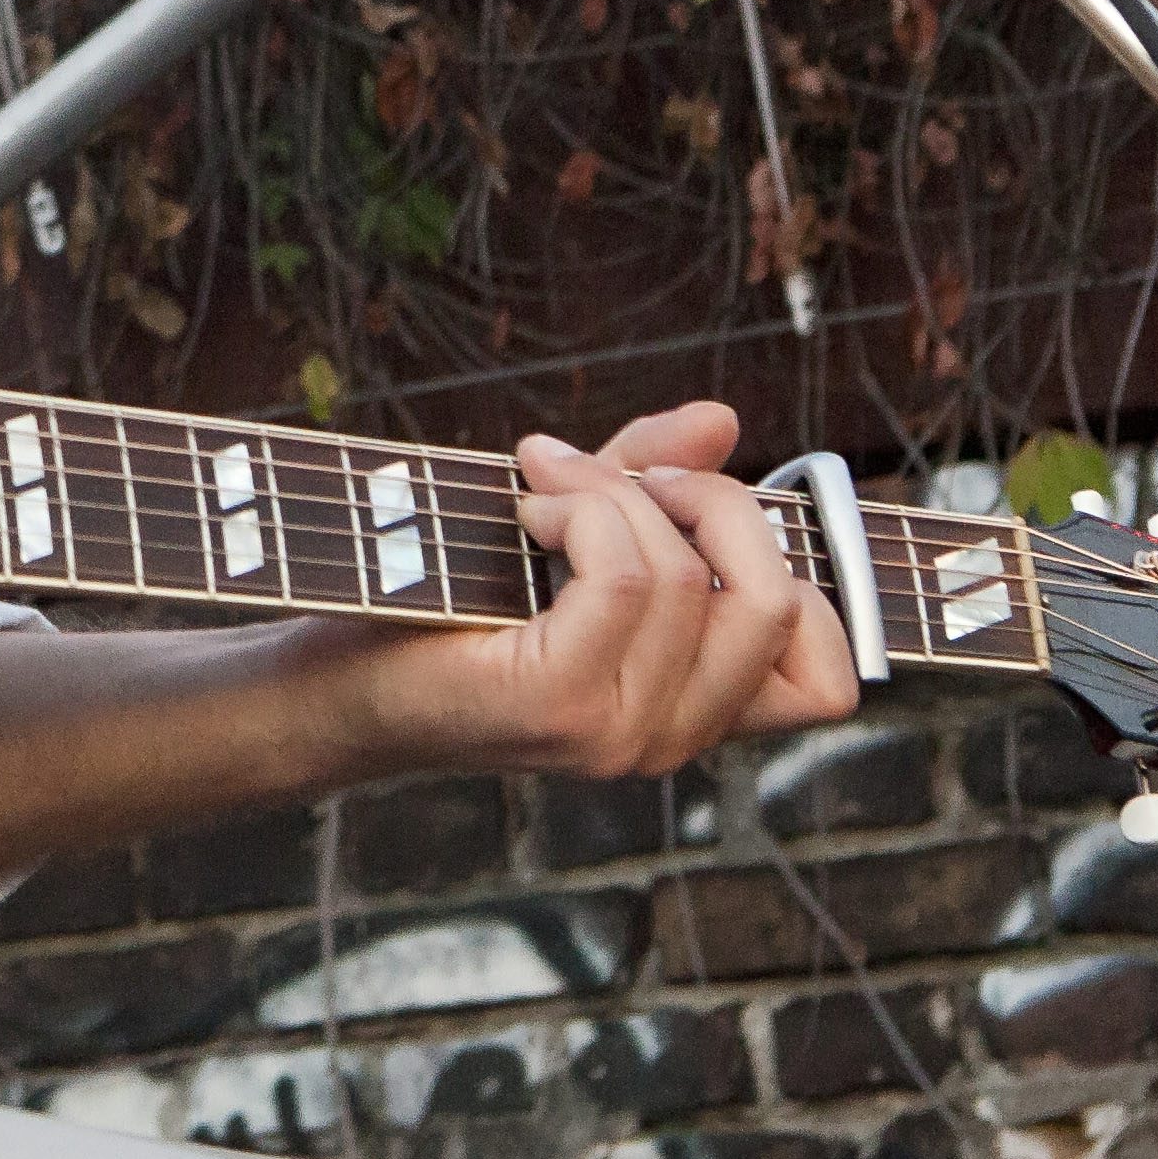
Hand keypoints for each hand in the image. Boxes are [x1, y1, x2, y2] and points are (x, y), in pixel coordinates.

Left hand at [359, 402, 862, 776]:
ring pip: (692, 579)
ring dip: (617, 494)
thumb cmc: (446, 594)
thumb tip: (722, 420)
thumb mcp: (572, 522)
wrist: (331, 670)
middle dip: (710, 501)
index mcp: (691, 711)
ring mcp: (621, 736)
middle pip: (778, 603)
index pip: (826, 681)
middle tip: (615, 473)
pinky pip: (628, 577)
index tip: (700, 506)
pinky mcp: (560, 705)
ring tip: (544, 484)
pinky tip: (525, 508)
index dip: (796, 576)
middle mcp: (670, 738)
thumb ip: (653, 478)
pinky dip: (582, 511)